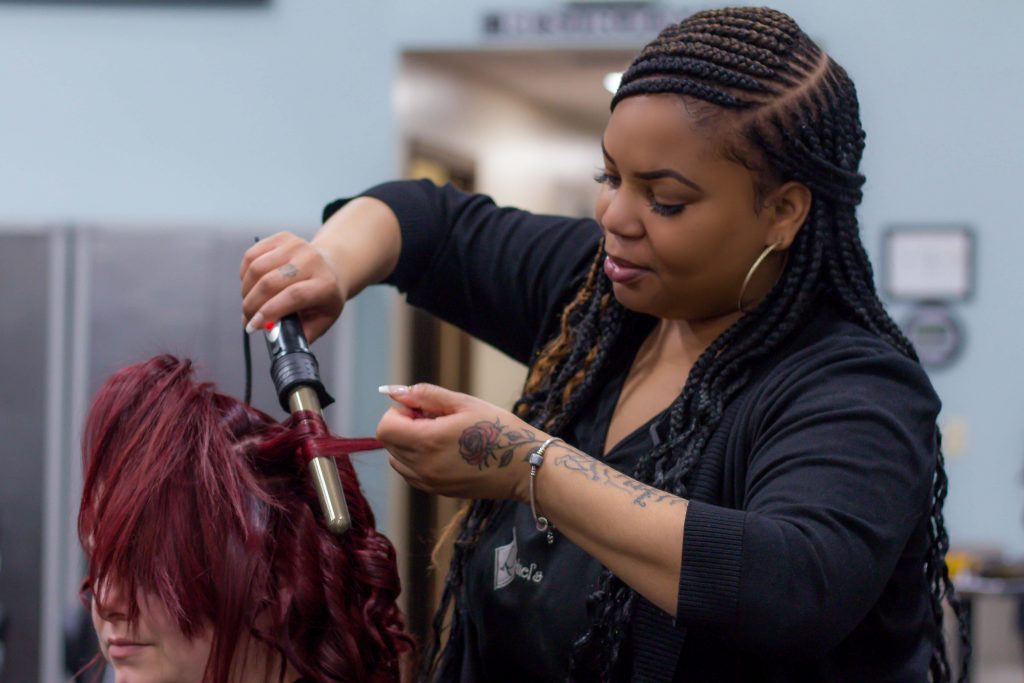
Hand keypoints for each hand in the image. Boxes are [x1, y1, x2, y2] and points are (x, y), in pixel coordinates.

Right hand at [240, 231, 345, 342]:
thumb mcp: (322, 320)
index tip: (253, 326)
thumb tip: (274, 337)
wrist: (333, 267)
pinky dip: (245, 274)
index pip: (293, 296)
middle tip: (247, 320)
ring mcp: (297, 246)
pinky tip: (252, 285)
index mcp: (326, 284)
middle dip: (252, 305)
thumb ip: (300, 333)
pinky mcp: (283, 238)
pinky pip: (251, 256)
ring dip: (246, 291)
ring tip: (250, 303)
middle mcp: (312, 261)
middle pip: (270, 282)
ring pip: (257, 268)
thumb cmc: (324, 298)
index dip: (269, 311)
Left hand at [376, 384, 549, 501]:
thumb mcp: (464, 403)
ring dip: (409, 445)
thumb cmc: (499, 429)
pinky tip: (444, 452)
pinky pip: (411, 474)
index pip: (385, 427)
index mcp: (428, 441)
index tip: (422, 410)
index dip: (399, 413)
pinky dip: (417, 461)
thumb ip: (426, 395)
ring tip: (440, 438)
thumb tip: (396, 391)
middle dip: (404, 427)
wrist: (524, 466)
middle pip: (389, 443)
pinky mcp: (438, 492)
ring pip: (397, 460)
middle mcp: (423, 466)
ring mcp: (429, 483)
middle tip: (434, 420)